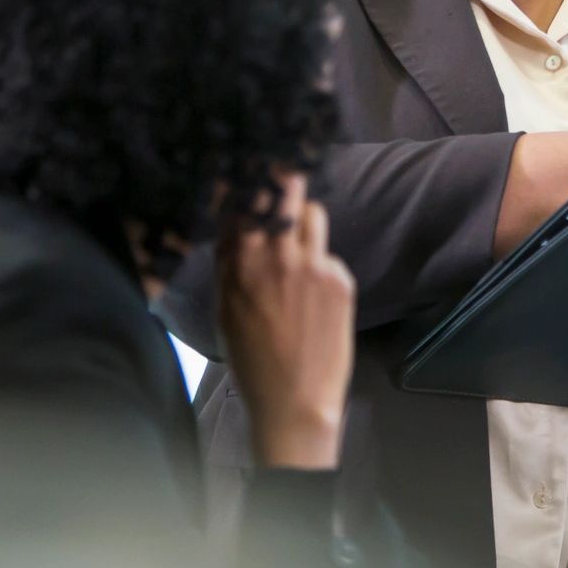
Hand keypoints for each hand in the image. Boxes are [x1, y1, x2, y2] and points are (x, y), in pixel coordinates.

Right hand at [216, 174, 354, 471]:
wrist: (294, 403)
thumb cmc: (253, 362)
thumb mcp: (225, 309)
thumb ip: (229, 263)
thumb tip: (232, 224)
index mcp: (240, 262)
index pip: (245, 196)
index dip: (249, 174)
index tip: (251, 165)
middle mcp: (278, 256)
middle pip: (285, 187)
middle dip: (283, 174)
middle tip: (283, 169)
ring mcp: (314, 267)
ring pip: (313, 214)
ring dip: (303, 220)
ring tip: (296, 245)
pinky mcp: (341, 282)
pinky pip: (329, 256)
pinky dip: (321, 267)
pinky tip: (313, 298)